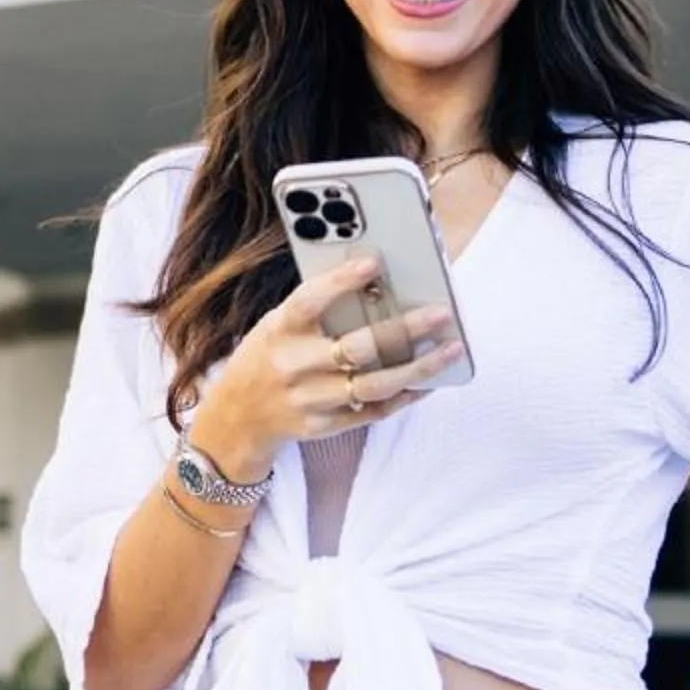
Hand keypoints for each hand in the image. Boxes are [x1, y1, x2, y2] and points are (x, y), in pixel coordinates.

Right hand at [187, 252, 463, 477]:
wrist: (237, 418)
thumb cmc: (268, 357)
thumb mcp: (276, 325)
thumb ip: (316, 309)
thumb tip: (376, 286)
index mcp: (278, 331)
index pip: (309, 302)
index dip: (340, 282)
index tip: (376, 263)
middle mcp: (293, 366)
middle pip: (357, 347)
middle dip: (405, 329)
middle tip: (442, 313)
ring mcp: (310, 401)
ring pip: (375, 385)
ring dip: (419, 368)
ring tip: (451, 349)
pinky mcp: (324, 427)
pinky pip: (374, 412)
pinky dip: (405, 396)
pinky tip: (429, 381)